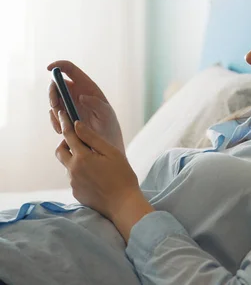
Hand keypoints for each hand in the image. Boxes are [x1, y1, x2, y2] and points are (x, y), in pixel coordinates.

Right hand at [47, 60, 125, 154]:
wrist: (105, 144)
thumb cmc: (109, 126)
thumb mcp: (107, 114)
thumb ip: (96, 104)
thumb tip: (82, 96)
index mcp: (87, 87)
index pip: (70, 69)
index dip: (59, 65)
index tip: (49, 68)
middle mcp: (76, 93)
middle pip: (56, 85)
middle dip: (52, 94)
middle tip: (56, 106)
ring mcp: (69, 104)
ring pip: (53, 101)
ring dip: (55, 111)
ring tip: (65, 125)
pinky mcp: (64, 116)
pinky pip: (53, 115)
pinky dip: (55, 122)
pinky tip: (63, 131)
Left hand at [56, 110, 153, 240]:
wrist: (123, 204)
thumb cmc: (122, 176)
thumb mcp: (111, 153)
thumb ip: (93, 138)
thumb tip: (77, 125)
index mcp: (82, 157)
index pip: (69, 135)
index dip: (65, 122)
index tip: (62, 113)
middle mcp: (73, 169)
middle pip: (60, 151)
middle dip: (66, 143)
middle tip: (80, 142)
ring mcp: (73, 182)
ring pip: (68, 165)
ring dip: (76, 159)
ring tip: (95, 162)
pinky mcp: (76, 192)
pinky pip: (74, 177)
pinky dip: (81, 172)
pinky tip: (97, 176)